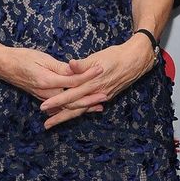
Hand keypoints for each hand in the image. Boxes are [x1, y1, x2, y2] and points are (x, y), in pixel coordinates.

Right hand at [0, 46, 101, 102]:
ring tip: (99, 106)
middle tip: (105, 96)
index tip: (101, 70)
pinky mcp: (42, 97)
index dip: (88, 76)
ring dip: (83, 106)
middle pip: (72, 100)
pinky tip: (81, 108)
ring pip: (66, 106)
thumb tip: (76, 70)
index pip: (73, 81)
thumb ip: (60, 68)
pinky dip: (72, 107)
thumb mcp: (43, 59)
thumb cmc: (23, 58)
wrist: (4, 65)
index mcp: (47, 81)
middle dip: (90, 99)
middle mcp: (46, 93)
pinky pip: (60, 106)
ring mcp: (44, 97)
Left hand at [38, 36, 155, 128]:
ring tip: (55, 122)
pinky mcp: (107, 95)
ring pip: (82, 109)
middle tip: (46, 125)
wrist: (136, 60)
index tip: (43, 106)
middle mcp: (97, 92)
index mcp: (93, 82)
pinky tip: (74, 114)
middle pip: (75, 108)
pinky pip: (90, 107)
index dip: (57, 101)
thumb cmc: (116, 55)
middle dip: (60, 116)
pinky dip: (81, 111)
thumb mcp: (99, 57)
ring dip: (68, 116)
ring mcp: (103, 96)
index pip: (71, 95)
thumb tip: (70, 65)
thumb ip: (84, 64)